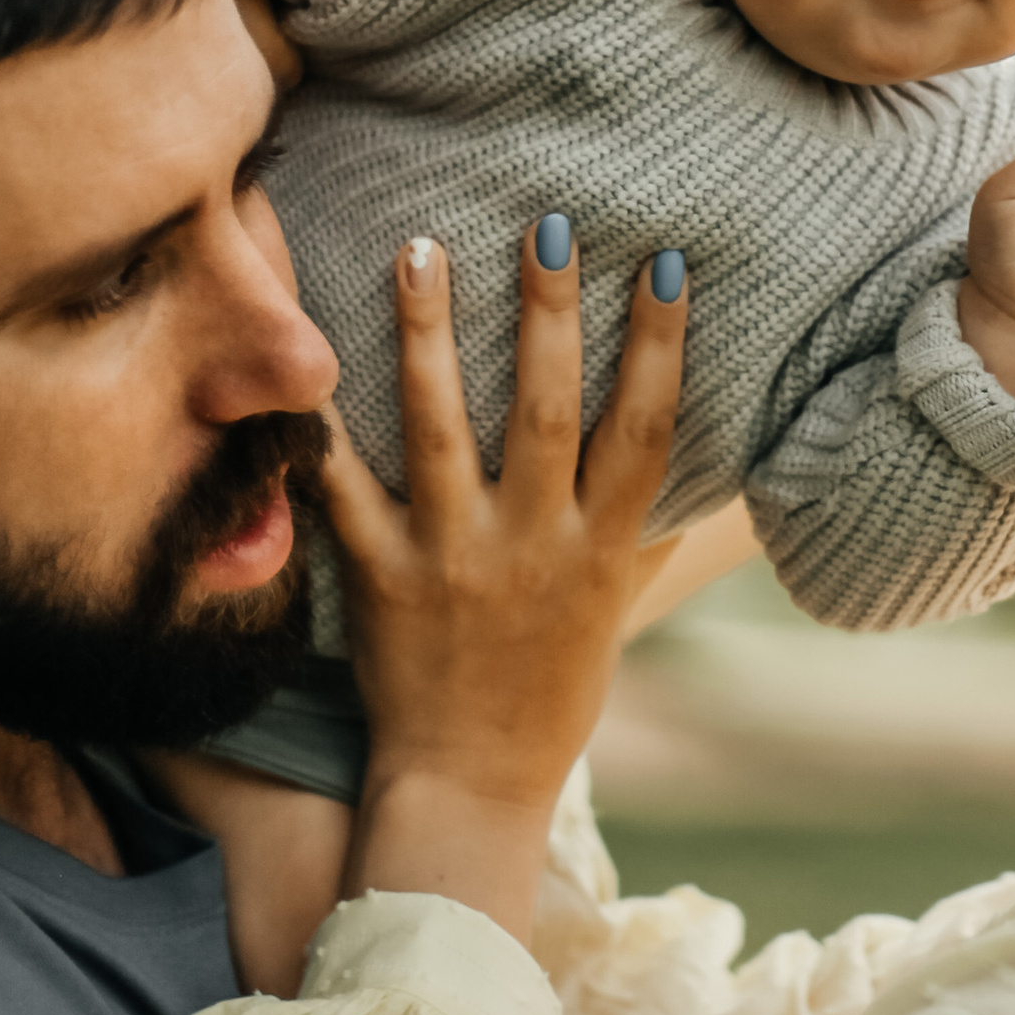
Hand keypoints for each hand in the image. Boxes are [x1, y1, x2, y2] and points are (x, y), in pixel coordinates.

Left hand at [325, 222, 686, 941]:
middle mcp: (534, 546)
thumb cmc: (550, 699)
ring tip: (420, 247)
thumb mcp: (618, 615)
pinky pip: (346, 490)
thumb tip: (707, 479)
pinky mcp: (381, 579)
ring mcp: (454, 559)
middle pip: (549, 409)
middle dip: (551, 311)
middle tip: (547, 222)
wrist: (470, 792)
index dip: (662, 346)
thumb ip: (650, 541)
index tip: (666, 265)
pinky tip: (307, 363)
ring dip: (431, 332)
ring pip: (442, 428)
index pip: (645, 431)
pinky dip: (322, 430)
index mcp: (600, 552)